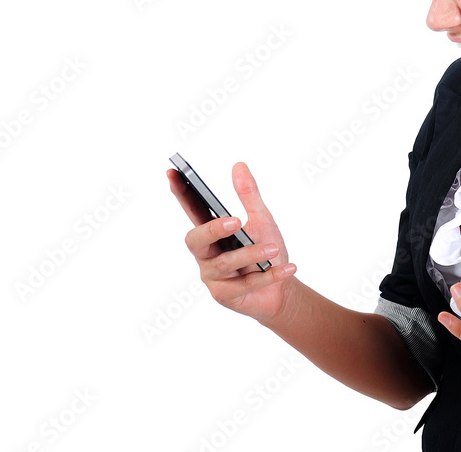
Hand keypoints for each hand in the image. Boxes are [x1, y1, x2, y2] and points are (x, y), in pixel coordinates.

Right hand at [169, 162, 296, 324]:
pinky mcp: (225, 296)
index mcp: (211, 233)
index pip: (192, 211)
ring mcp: (213, 277)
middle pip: (195, 241)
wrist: (282, 290)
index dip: (181, 194)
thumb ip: (249, 195)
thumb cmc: (267, 253)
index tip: (173, 173)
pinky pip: (246, 284)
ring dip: (252, 253)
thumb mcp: (262, 220)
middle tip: (235, 221)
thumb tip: (238, 165)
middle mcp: (206, 254)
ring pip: (225, 263)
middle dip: (213, 230)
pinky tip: (288, 267)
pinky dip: (270, 275)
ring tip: (273, 248)